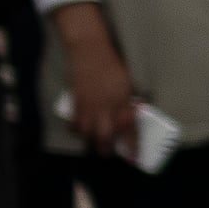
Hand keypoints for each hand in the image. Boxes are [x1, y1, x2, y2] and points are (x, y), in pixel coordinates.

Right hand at [53, 3, 137, 154]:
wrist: (89, 50)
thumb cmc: (113, 64)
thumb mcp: (128, 83)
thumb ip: (130, 100)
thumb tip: (134, 114)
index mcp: (123, 100)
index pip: (129, 128)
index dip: (132, 144)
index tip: (134, 156)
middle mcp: (106, 106)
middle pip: (104, 135)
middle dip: (106, 148)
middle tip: (107, 154)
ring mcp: (89, 104)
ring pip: (86, 131)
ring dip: (89, 139)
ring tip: (92, 143)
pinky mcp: (76, 100)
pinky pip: (74, 120)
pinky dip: (75, 128)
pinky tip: (78, 130)